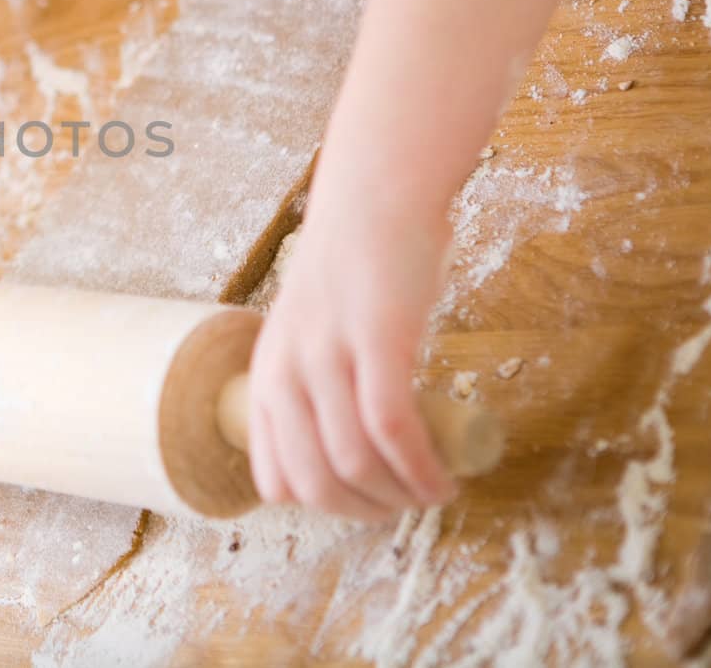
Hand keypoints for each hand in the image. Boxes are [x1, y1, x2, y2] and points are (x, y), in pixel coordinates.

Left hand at [246, 197, 456, 520]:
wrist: (374, 198)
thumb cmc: (354, 270)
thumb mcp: (310, 336)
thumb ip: (315, 387)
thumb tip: (345, 454)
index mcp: (265, 377)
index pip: (273, 479)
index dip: (325, 506)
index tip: (367, 500)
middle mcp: (285, 371)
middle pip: (315, 483)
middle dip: (366, 511)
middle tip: (406, 506)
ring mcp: (327, 355)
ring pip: (355, 462)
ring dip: (400, 496)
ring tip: (434, 492)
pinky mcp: (376, 338)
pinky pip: (393, 427)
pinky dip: (422, 467)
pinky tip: (445, 477)